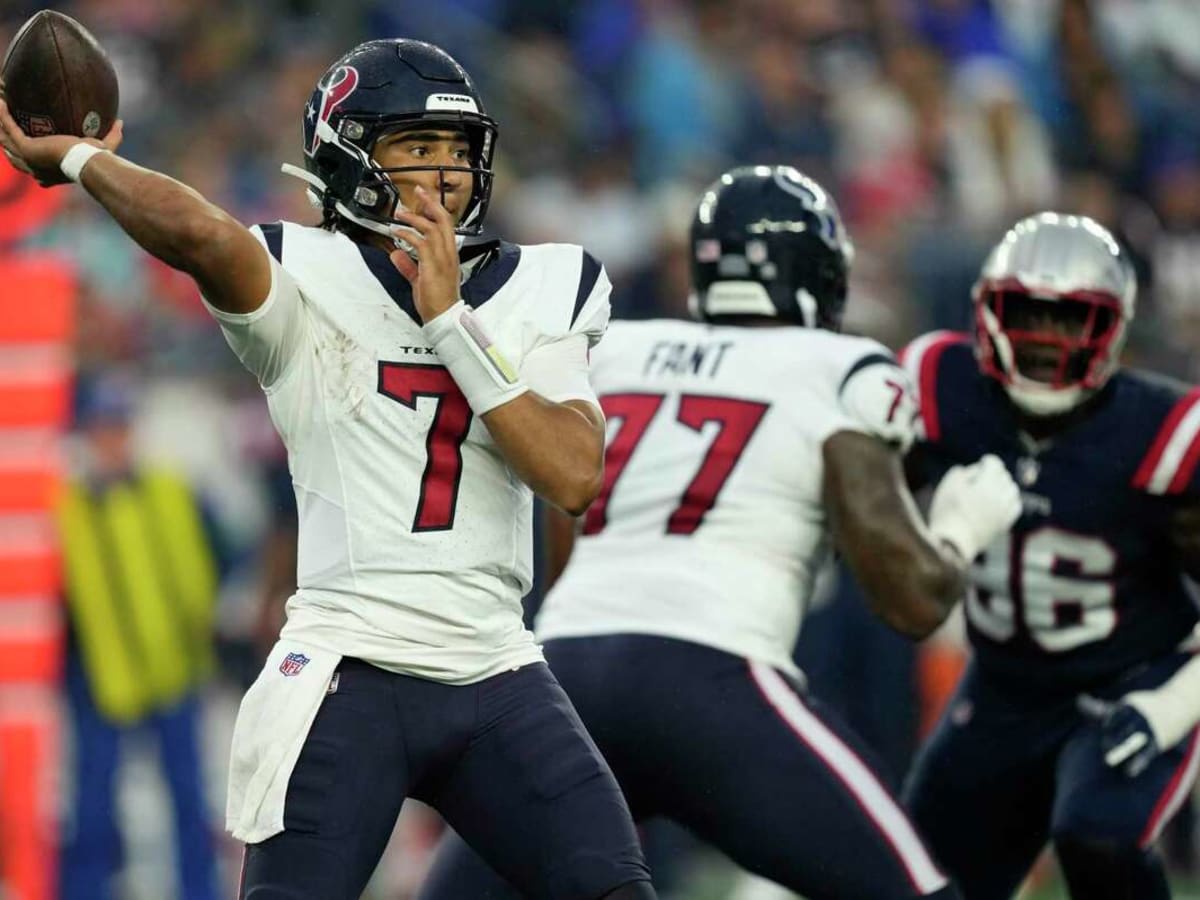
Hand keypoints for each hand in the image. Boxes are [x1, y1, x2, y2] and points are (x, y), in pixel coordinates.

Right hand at [0, 83, 122, 186]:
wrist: (88, 162)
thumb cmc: (98, 159)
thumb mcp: (103, 147)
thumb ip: (112, 136)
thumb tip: (120, 122)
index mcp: (50, 174)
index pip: (34, 171)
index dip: (26, 160)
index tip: (25, 148)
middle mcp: (36, 169)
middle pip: (13, 155)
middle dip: (5, 139)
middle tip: (3, 124)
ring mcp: (28, 159)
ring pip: (5, 140)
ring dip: (0, 125)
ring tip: (0, 108)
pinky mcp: (26, 148)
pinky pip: (9, 128)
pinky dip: (4, 115)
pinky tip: (1, 101)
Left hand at [388, 185, 460, 322]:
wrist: (443, 316)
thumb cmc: (437, 301)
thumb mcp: (419, 280)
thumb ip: (409, 266)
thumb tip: (396, 254)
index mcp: (449, 255)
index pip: (446, 226)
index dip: (436, 210)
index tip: (425, 199)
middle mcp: (448, 253)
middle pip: (443, 220)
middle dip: (430, 203)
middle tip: (419, 191)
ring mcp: (442, 258)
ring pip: (432, 228)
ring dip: (415, 218)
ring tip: (401, 213)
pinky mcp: (433, 265)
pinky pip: (421, 243)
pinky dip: (408, 235)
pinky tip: (398, 233)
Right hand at [928, 454, 1021, 560]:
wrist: (953, 544)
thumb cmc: (947, 513)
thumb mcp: (948, 485)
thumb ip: (962, 472)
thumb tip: (975, 471)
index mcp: (987, 483)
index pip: (995, 464)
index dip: (988, 460)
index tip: (983, 461)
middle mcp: (1000, 495)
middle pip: (1004, 476)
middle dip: (996, 473)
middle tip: (985, 475)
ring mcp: (1005, 511)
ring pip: (1013, 491)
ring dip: (1004, 486)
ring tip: (993, 488)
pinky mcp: (1005, 524)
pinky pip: (1015, 506)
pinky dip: (1010, 500)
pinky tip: (1001, 502)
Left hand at [1078, 693, 1160, 777]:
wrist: (1176, 705)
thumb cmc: (1142, 707)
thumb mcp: (1122, 706)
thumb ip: (1100, 708)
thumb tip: (1080, 700)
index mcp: (1128, 707)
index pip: (1113, 716)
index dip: (1107, 724)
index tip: (1103, 728)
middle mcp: (1138, 719)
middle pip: (1121, 731)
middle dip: (1111, 740)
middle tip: (1104, 749)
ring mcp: (1148, 732)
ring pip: (1132, 743)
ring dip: (1121, 751)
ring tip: (1108, 761)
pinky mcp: (1157, 744)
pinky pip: (1146, 754)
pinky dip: (1137, 763)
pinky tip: (1128, 772)